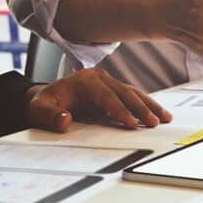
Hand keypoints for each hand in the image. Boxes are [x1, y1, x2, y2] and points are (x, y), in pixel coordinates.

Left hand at [27, 68, 173, 131]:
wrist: (46, 98)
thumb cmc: (44, 104)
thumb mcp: (38, 111)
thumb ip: (49, 116)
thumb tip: (64, 120)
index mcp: (84, 81)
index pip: (106, 95)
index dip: (119, 110)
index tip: (130, 123)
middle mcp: (99, 78)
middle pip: (124, 92)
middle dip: (140, 108)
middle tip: (153, 123)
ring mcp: (108, 82)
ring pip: (133, 92)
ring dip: (149, 105)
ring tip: (164, 118)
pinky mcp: (114, 90)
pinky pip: (133, 96)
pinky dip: (146, 105)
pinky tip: (158, 114)